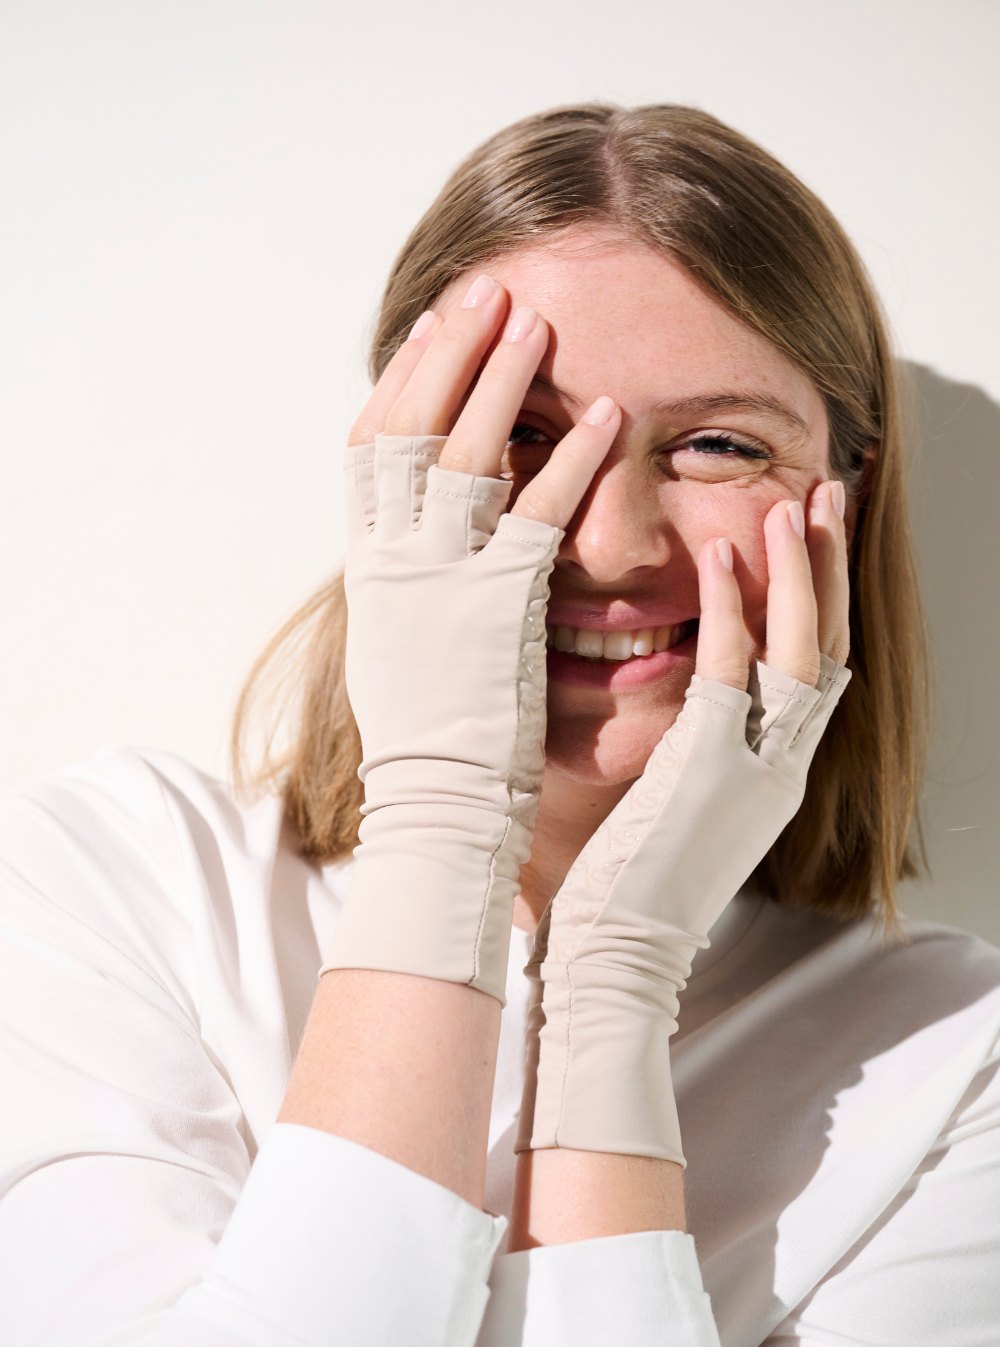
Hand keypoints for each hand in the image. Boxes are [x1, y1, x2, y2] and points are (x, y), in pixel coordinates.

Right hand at [318, 279, 623, 1005]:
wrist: (438, 807)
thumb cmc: (427, 736)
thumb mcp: (398, 642)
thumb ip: (406, 579)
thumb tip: (416, 533)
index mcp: (367, 565)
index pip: (370, 447)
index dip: (401, 380)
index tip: (429, 327)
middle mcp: (391, 558)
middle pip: (411, 424)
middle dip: (449, 351)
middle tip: (486, 290)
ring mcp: (440, 578)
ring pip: (466, 451)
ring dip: (502, 378)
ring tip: (537, 321)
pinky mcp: (497, 605)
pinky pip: (536, 512)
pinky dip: (570, 459)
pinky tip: (603, 415)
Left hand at [515, 485, 851, 1161]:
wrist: (617, 963)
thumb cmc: (627, 890)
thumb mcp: (675, 808)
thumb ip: (688, 751)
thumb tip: (668, 698)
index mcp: (771, 776)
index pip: (812, 670)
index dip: (818, 602)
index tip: (810, 541)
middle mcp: (781, 769)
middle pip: (829, 647)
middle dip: (831, 569)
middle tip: (829, 496)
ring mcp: (756, 770)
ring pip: (804, 652)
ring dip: (802, 575)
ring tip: (796, 504)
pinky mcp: (712, 772)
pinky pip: (734, 675)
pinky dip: (734, 612)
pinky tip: (721, 559)